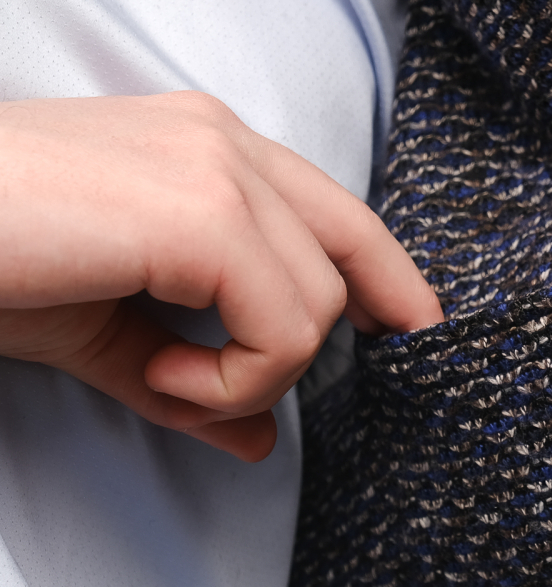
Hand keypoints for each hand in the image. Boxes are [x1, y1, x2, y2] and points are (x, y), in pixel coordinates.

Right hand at [0, 92, 441, 461]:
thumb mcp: (104, 330)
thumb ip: (192, 378)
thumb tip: (260, 443)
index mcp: (207, 149)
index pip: (340, 213)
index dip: (390, 275)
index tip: (412, 332)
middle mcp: (224, 143)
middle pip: (347, 258)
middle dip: (328, 339)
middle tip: (246, 392)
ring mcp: (218, 170)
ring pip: (321, 305)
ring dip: (255, 372)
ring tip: (164, 378)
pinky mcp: (204, 213)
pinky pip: (286, 326)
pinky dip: (239, 375)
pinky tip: (164, 374)